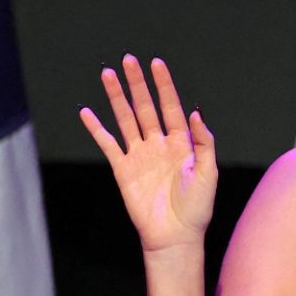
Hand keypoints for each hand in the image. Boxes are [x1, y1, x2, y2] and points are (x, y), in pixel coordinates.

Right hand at [79, 55, 216, 254]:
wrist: (175, 236)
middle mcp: (159, 144)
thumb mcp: (209, 172)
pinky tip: (87, 112)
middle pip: (145, 107)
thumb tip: (195, 112)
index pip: (171, 107)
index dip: (164, 85)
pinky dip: (97, 129)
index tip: (156, 63)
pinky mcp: (123, 170)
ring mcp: (140, 155)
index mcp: (182, 143)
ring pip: (125, 119)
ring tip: (107, 74)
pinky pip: (108, 144)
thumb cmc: (197, 208)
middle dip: (137, 84)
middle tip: (128, 60)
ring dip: (116, 97)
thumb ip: (204, 141)